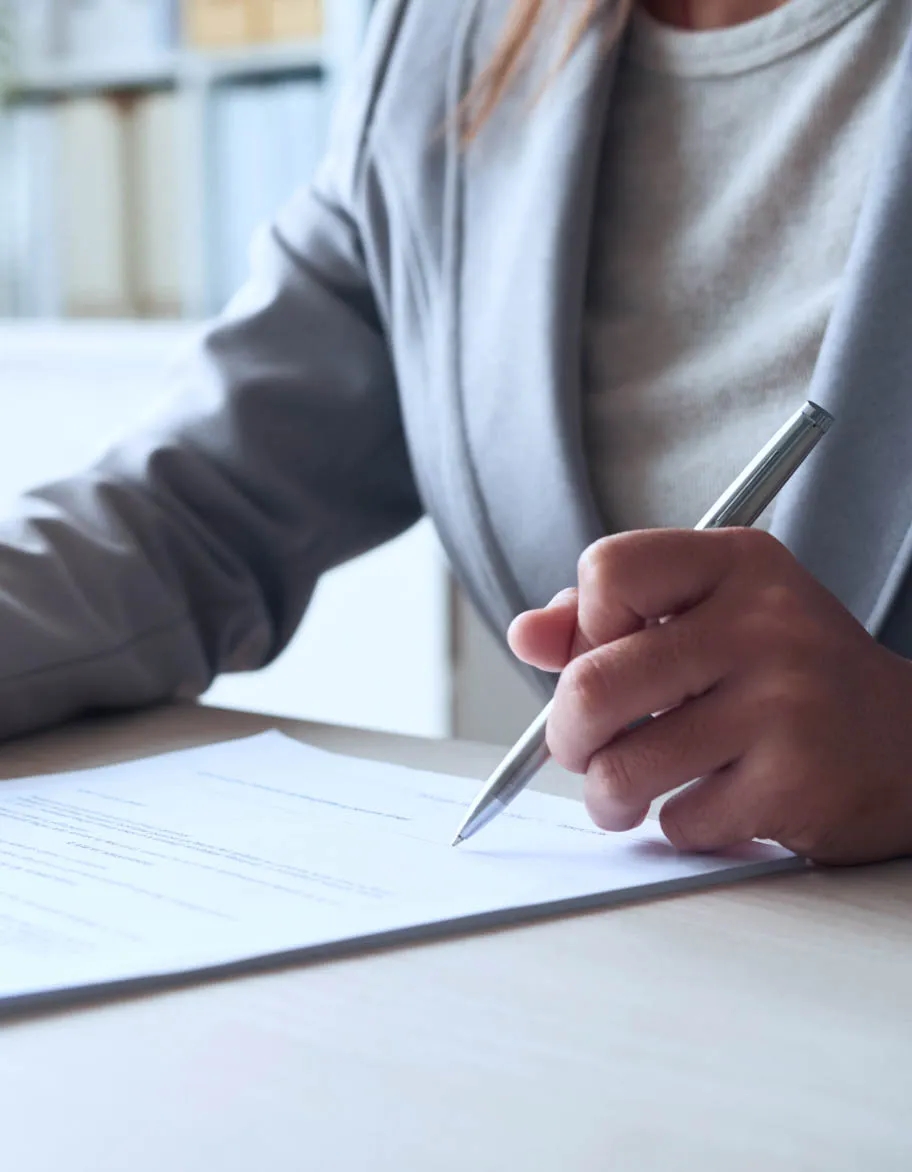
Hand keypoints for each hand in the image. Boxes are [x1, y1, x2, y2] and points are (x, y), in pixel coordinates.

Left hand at [508, 529, 911, 863]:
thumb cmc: (789, 677)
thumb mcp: (713, 615)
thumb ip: (614, 617)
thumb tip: (527, 635)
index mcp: (738, 565)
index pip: (607, 570)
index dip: (583, 626)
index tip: (603, 654)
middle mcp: (764, 624)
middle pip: (594, 682)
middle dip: (566, 734)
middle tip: (581, 749)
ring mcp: (783, 703)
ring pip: (623, 767)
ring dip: (606, 796)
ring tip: (623, 795)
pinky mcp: (794, 782)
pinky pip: (679, 820)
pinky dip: (677, 825)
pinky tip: (710, 806)